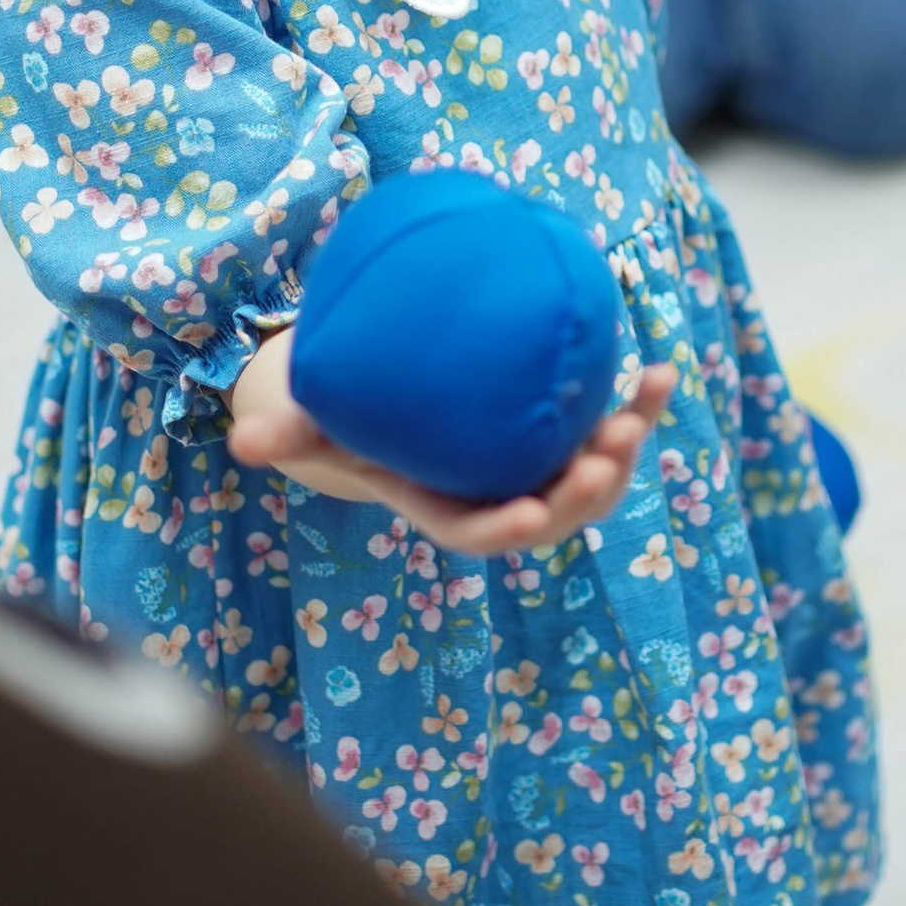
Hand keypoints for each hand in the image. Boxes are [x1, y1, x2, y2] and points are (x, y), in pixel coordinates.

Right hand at [227, 330, 675, 555]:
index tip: (531, 514)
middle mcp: (493, 492)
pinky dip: (638, 405)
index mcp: (439, 504)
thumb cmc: (333, 408)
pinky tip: (662, 373)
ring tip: (642, 409)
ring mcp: (531, 464)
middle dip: (584, 495)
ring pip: (589, 476)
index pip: (477, 532)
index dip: (507, 529)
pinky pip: (605, 425)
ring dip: (623, 450)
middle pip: (549, 512)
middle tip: (604, 459)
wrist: (371, 387)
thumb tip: (243, 441)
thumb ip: (282, 431)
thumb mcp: (304, 418)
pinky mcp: (556, 430)